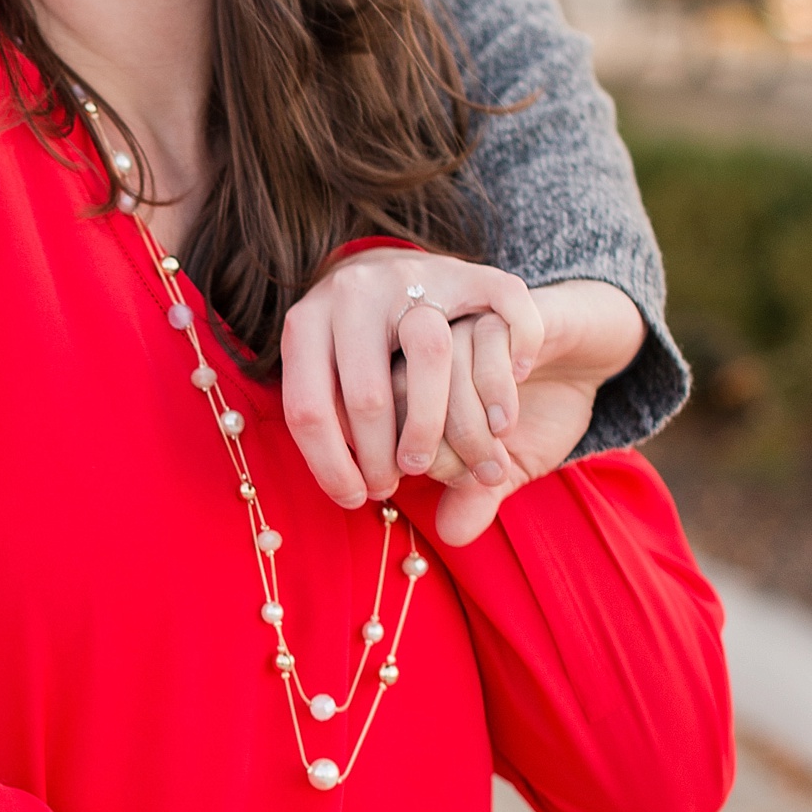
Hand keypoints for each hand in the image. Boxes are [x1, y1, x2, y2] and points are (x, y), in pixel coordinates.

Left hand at [281, 252, 543, 511]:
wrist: (484, 310)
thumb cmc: (422, 381)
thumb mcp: (388, 419)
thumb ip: (407, 471)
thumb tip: (451, 535)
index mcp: (312, 325)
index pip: (305, 408)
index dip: (329, 467)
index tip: (357, 499)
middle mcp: (357, 292)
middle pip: (367, 393)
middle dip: (388, 458)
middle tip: (412, 479)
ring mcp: (419, 277)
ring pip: (431, 353)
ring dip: (454, 425)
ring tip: (472, 461)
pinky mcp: (480, 277)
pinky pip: (497, 323)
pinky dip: (506, 375)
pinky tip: (506, 411)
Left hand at [416, 280, 646, 542]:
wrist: (581, 353)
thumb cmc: (532, 413)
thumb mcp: (507, 466)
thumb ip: (477, 500)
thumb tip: (451, 536)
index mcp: (410, 392)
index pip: (395, 433)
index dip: (434, 464)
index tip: (475, 481)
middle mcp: (424, 352)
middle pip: (413, 399)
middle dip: (456, 445)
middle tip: (494, 470)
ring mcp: (461, 321)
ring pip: (449, 367)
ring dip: (481, 413)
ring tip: (507, 434)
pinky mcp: (502, 304)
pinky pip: (493, 336)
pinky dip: (507, 368)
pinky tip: (525, 376)